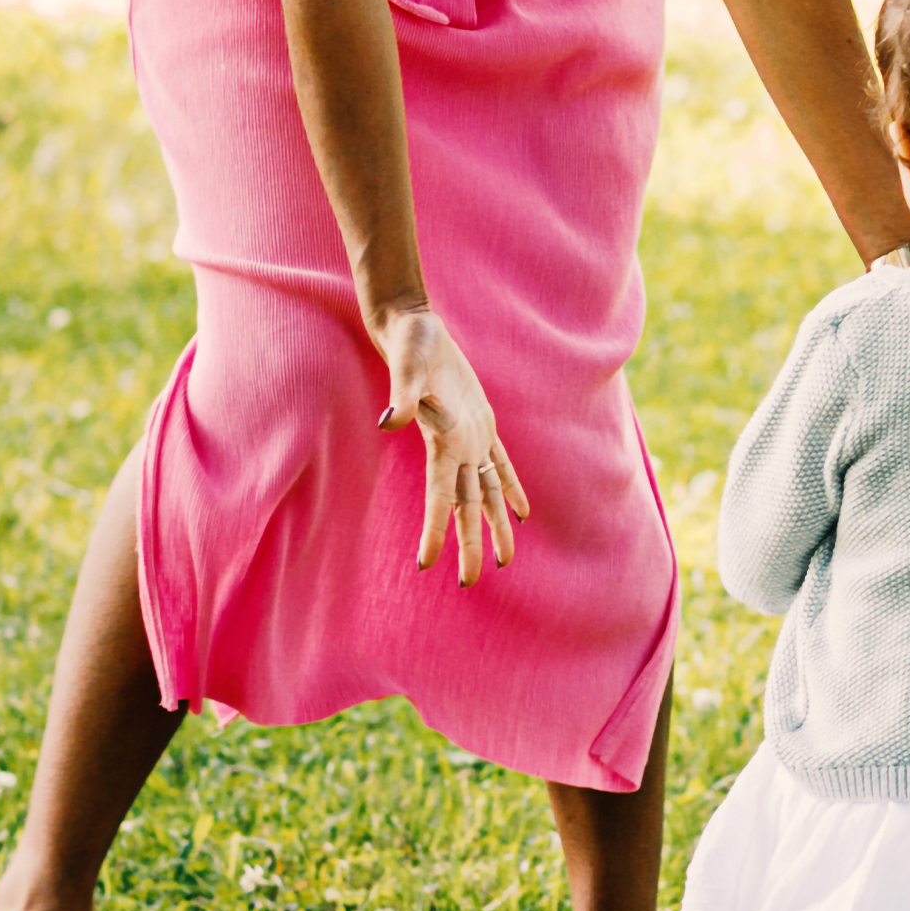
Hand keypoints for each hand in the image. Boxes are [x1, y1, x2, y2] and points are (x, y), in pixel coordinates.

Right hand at [375, 305, 530, 579]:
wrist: (413, 328)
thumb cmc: (409, 344)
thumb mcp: (408, 367)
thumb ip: (403, 395)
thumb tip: (389, 422)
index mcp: (441, 442)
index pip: (439, 497)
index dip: (435, 530)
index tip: (426, 564)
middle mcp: (455, 448)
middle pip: (466, 505)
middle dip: (469, 543)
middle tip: (469, 582)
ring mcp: (469, 437)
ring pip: (485, 491)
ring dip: (495, 524)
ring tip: (505, 559)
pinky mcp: (481, 421)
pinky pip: (499, 463)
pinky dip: (509, 486)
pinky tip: (520, 510)